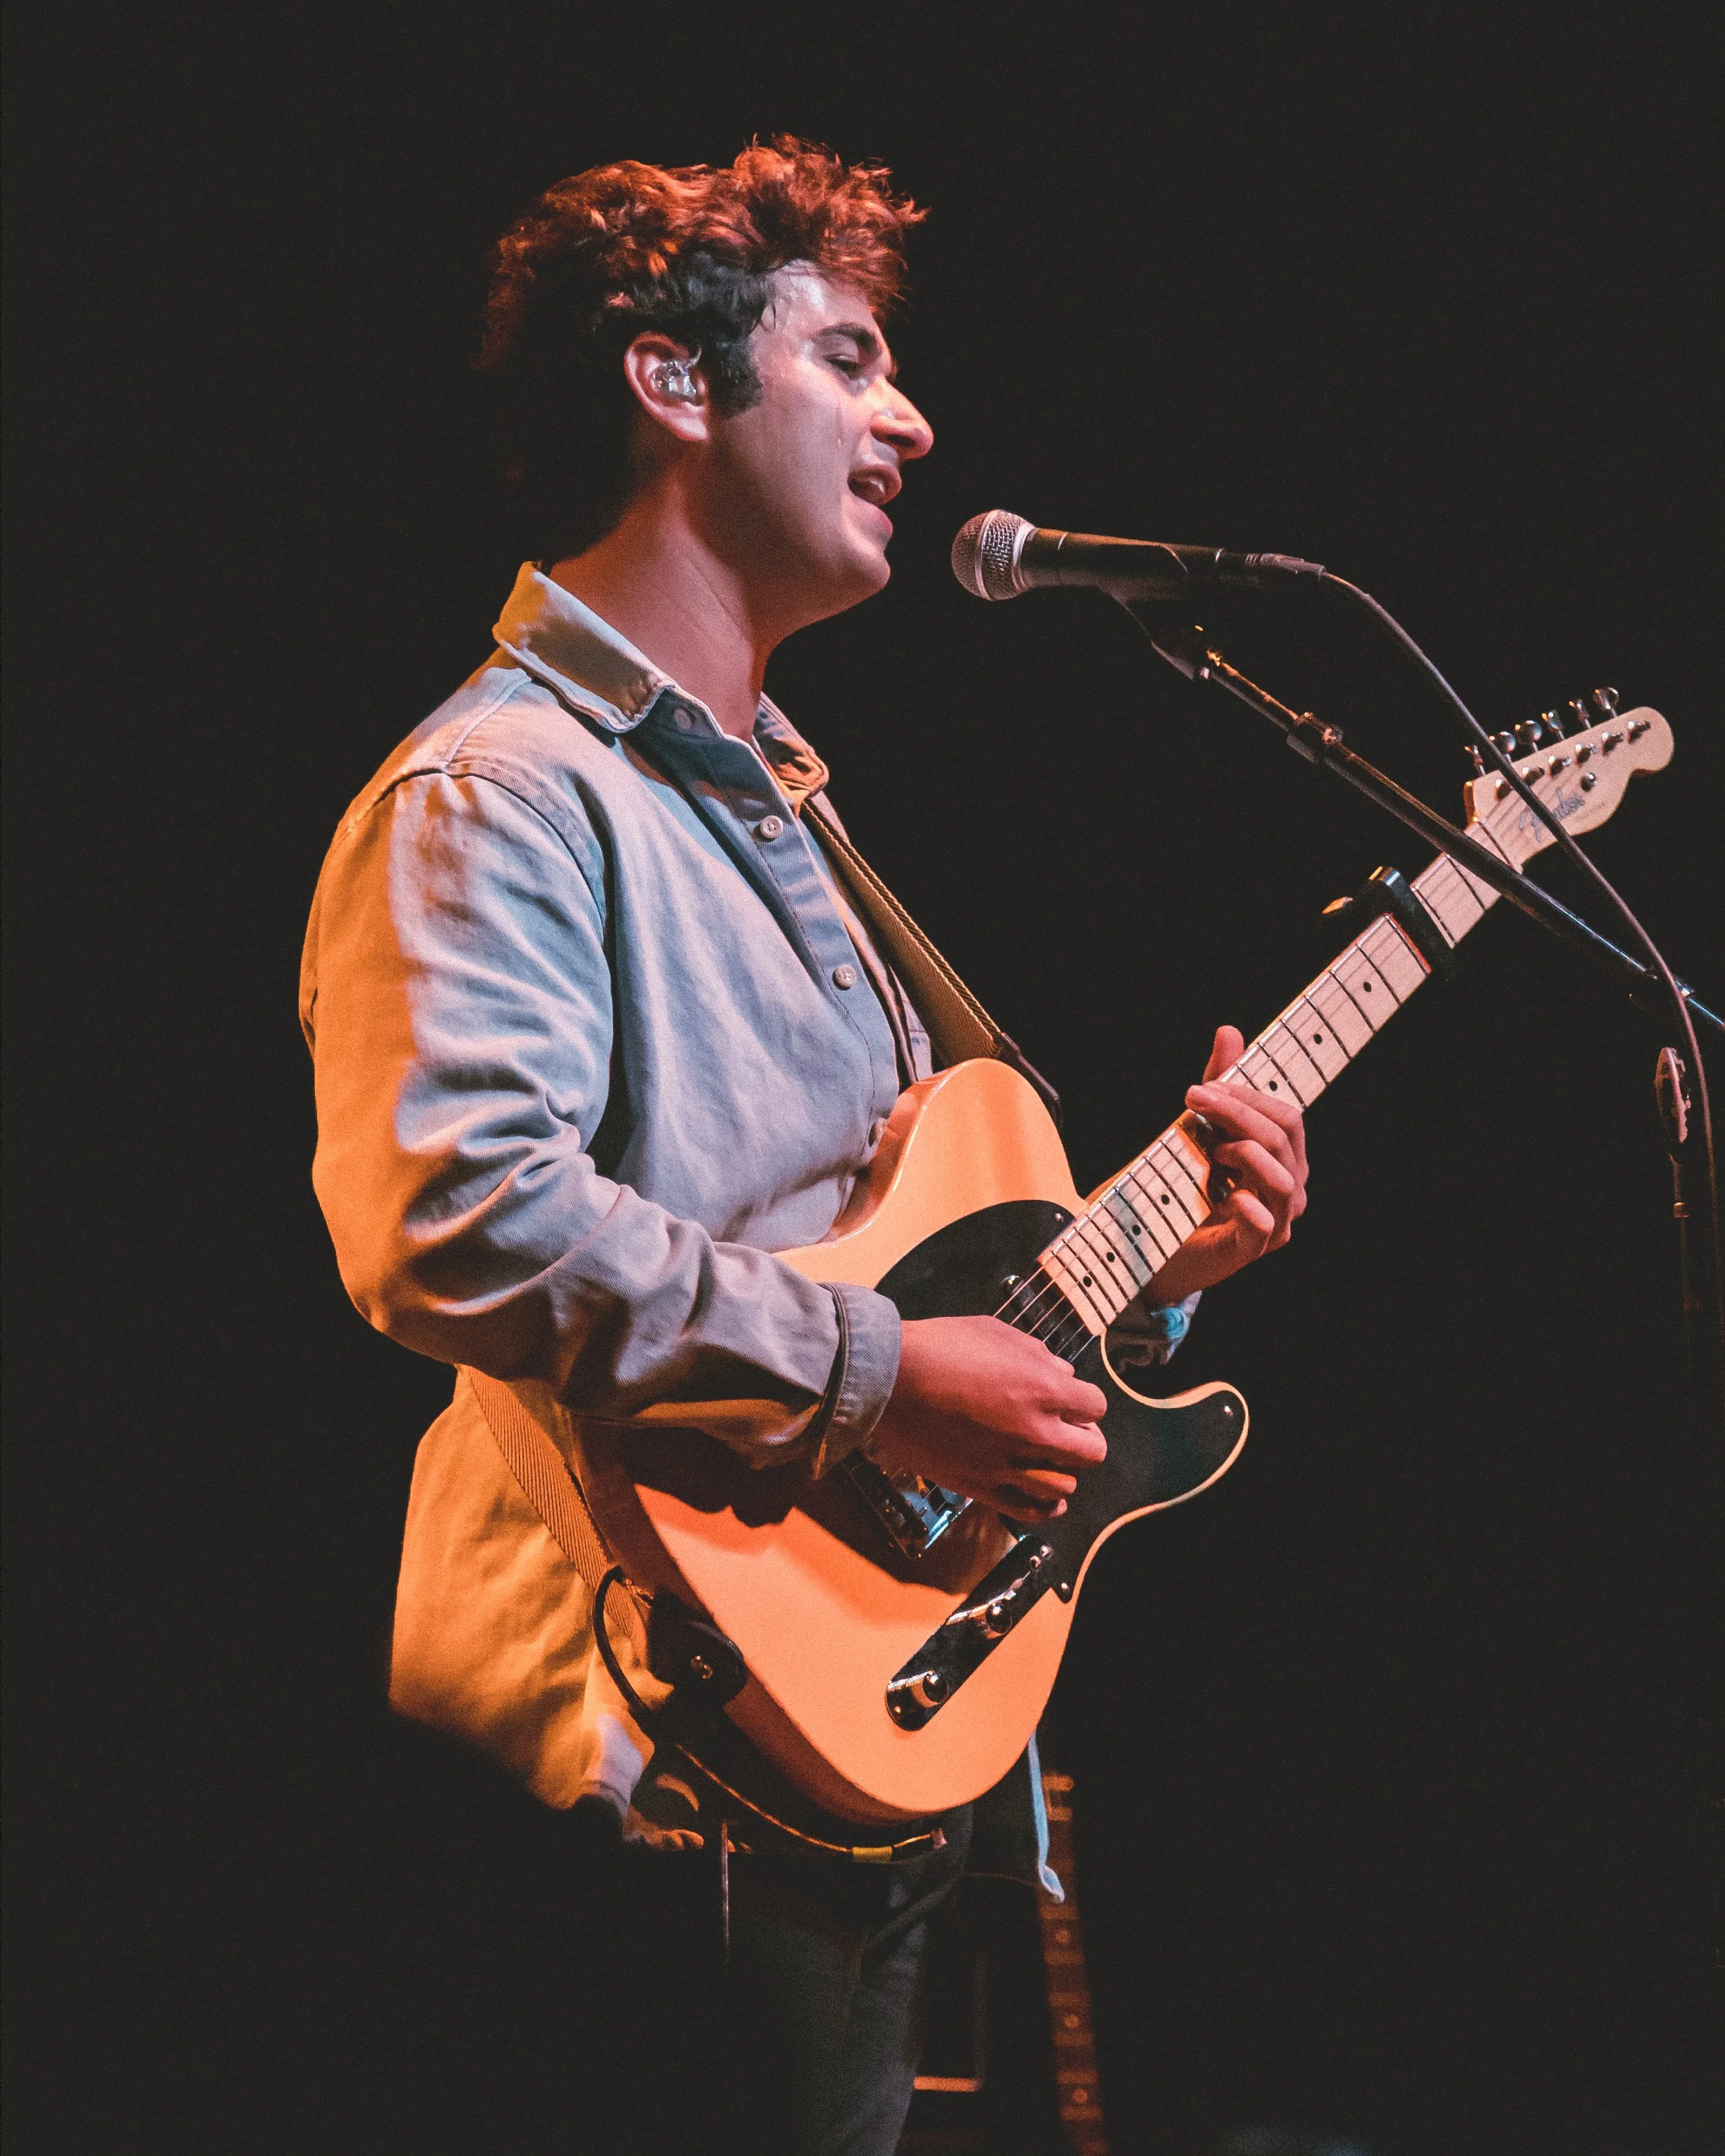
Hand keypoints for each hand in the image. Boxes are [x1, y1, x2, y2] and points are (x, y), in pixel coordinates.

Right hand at [865, 1314, 1107, 1523]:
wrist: (889, 1378)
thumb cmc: (940, 1346)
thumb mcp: (997, 1331)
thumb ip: (1039, 1355)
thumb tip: (1064, 1376)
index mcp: (1044, 1389)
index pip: (1096, 1407)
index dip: (1084, 1402)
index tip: (1068, 1400)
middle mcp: (1035, 1432)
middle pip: (1092, 1452)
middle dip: (1084, 1438)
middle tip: (1064, 1429)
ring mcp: (1008, 1464)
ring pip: (1065, 1486)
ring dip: (1062, 1470)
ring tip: (1047, 1459)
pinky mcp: (981, 1487)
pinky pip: (1030, 1511)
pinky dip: (1046, 1507)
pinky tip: (1047, 1497)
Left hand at [1142, 1025, 1309, 1305]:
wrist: (1156, 1240)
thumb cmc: (1186, 1182)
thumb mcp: (1201, 1127)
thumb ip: (1218, 1084)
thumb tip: (1229, 1030)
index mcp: (1285, 1157)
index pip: (1287, 1117)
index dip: (1248, 1097)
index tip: (1203, 1087)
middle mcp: (1291, 1187)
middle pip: (1285, 1137)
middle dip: (1239, 1112)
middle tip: (1194, 1099)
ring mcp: (1277, 1221)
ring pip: (1282, 1177)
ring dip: (1243, 1152)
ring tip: (1210, 1150)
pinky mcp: (1253, 1248)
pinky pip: (1265, 1224)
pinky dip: (1249, 1206)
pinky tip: (1227, 1194)